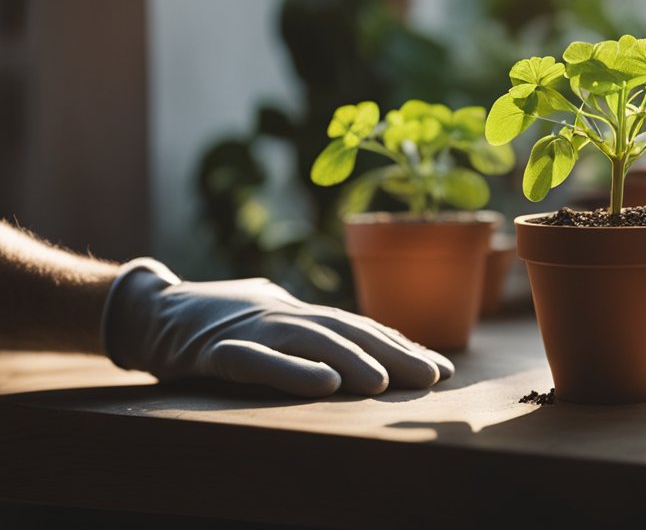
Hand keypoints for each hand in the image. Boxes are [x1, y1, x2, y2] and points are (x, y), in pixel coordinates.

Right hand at [102, 259, 454, 396]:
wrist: (151, 310)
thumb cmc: (224, 322)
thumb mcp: (278, 324)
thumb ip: (321, 334)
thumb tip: (377, 347)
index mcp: (302, 314)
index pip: (362, 328)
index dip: (403, 347)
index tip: (443, 369)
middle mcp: (285, 315)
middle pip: (348, 332)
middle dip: (394, 355)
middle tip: (434, 377)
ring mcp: (252, 328)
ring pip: (311, 342)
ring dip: (353, 361)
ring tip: (387, 383)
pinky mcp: (217, 350)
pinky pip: (259, 361)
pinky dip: (294, 372)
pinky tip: (326, 385)